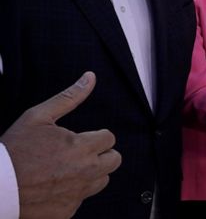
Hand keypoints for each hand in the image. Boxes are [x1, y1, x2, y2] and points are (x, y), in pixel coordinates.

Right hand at [0, 72, 120, 218]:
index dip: (95, 137)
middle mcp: (86, 172)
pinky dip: (73, 192)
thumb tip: (90, 77)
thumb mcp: (38, 117)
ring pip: (101, 181)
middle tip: (79, 153)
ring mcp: (78, 194)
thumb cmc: (13, 150)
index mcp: (82, 147)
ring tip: (67, 168)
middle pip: (114, 160)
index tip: (81, 139)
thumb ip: (69, 97)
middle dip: (101, 154)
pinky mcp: (67, 211)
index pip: (109, 138)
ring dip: (91, 173)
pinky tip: (55, 186)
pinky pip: (81, 199)